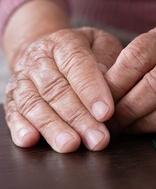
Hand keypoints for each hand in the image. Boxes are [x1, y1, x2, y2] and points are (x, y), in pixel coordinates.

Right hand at [4, 27, 122, 152]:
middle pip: (56, 89)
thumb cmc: (87, 52)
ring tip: (70, 145)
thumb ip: (108, 61)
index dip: (91, 90)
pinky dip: (20, 127)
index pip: (77, 64)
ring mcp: (22, 78)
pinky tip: (30, 140)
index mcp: (65, 42)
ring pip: (34, 103)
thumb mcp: (103, 46)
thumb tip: (110, 86)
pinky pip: (13, 112)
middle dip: (78, 117)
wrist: (48, 49)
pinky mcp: (12, 98)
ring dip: (53, 127)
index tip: (106, 113)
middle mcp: (39, 59)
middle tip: (97, 140)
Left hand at [105, 25, 155, 133]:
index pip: (138, 57)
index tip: (99, 101)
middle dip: (129, 108)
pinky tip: (147, 130)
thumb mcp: (152, 46)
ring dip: (146, 124)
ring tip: (127, 128)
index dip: (116, 83)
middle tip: (110, 122)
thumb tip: (99, 96)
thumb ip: (128, 65)